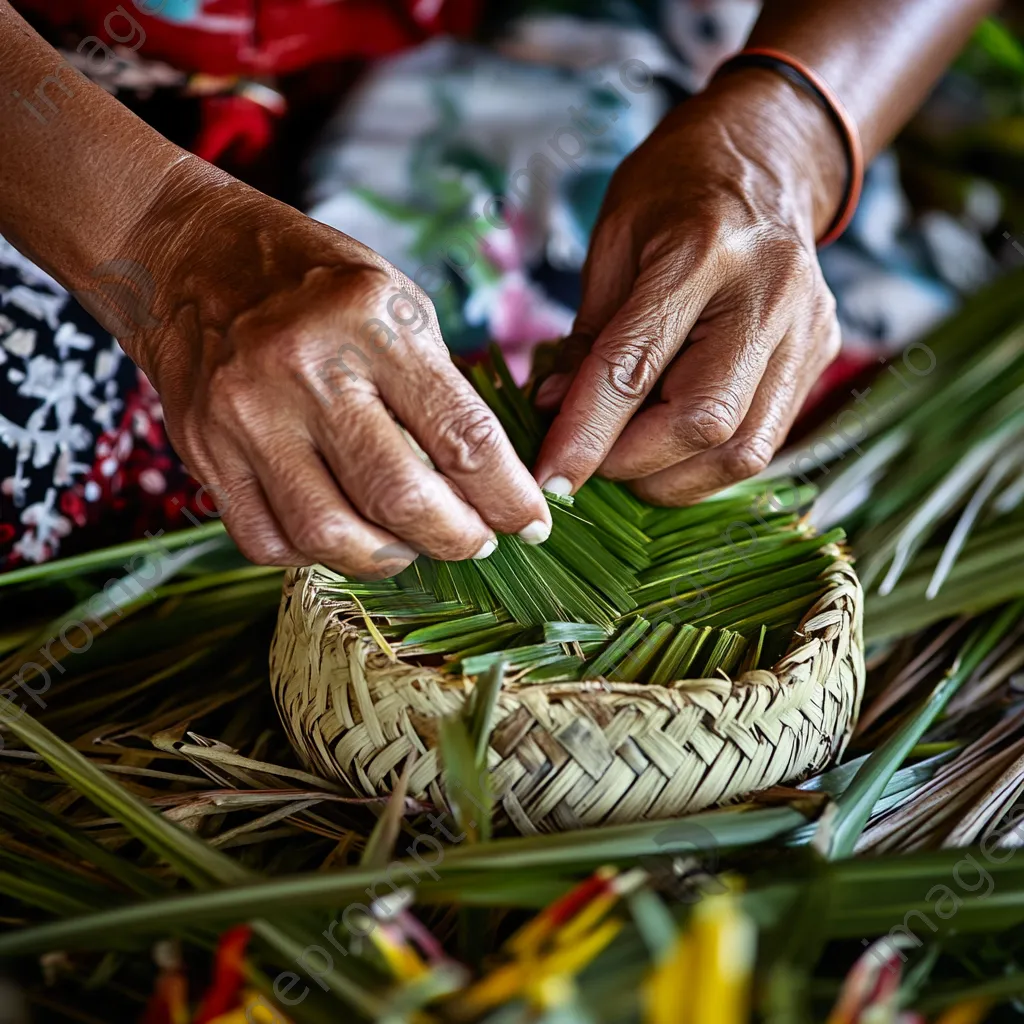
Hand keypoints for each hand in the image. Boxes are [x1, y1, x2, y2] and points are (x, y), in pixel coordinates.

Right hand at [119, 167, 550, 576]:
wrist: (186, 256)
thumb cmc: (310, 280)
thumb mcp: (394, 302)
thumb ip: (438, 388)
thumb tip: (487, 481)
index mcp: (372, 323)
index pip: (463, 436)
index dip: (509, 496)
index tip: (530, 521)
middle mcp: (304, 371)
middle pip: (400, 497)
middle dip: (457, 538)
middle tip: (477, 541)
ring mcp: (245, 417)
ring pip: (331, 534)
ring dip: (389, 558)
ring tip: (411, 543)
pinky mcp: (203, 452)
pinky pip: (269, 542)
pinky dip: (318, 554)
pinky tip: (342, 531)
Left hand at [532, 69, 846, 504]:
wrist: (765, 159)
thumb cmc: (674, 193)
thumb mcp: (613, 245)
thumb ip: (588, 337)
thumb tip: (554, 415)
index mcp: (702, 250)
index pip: (634, 368)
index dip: (585, 435)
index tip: (550, 481)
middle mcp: (768, 296)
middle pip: (703, 423)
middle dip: (633, 463)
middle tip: (593, 460)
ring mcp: (806, 332)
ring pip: (741, 452)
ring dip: (672, 477)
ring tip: (631, 456)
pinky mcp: (820, 359)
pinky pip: (761, 443)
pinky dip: (704, 463)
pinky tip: (671, 445)